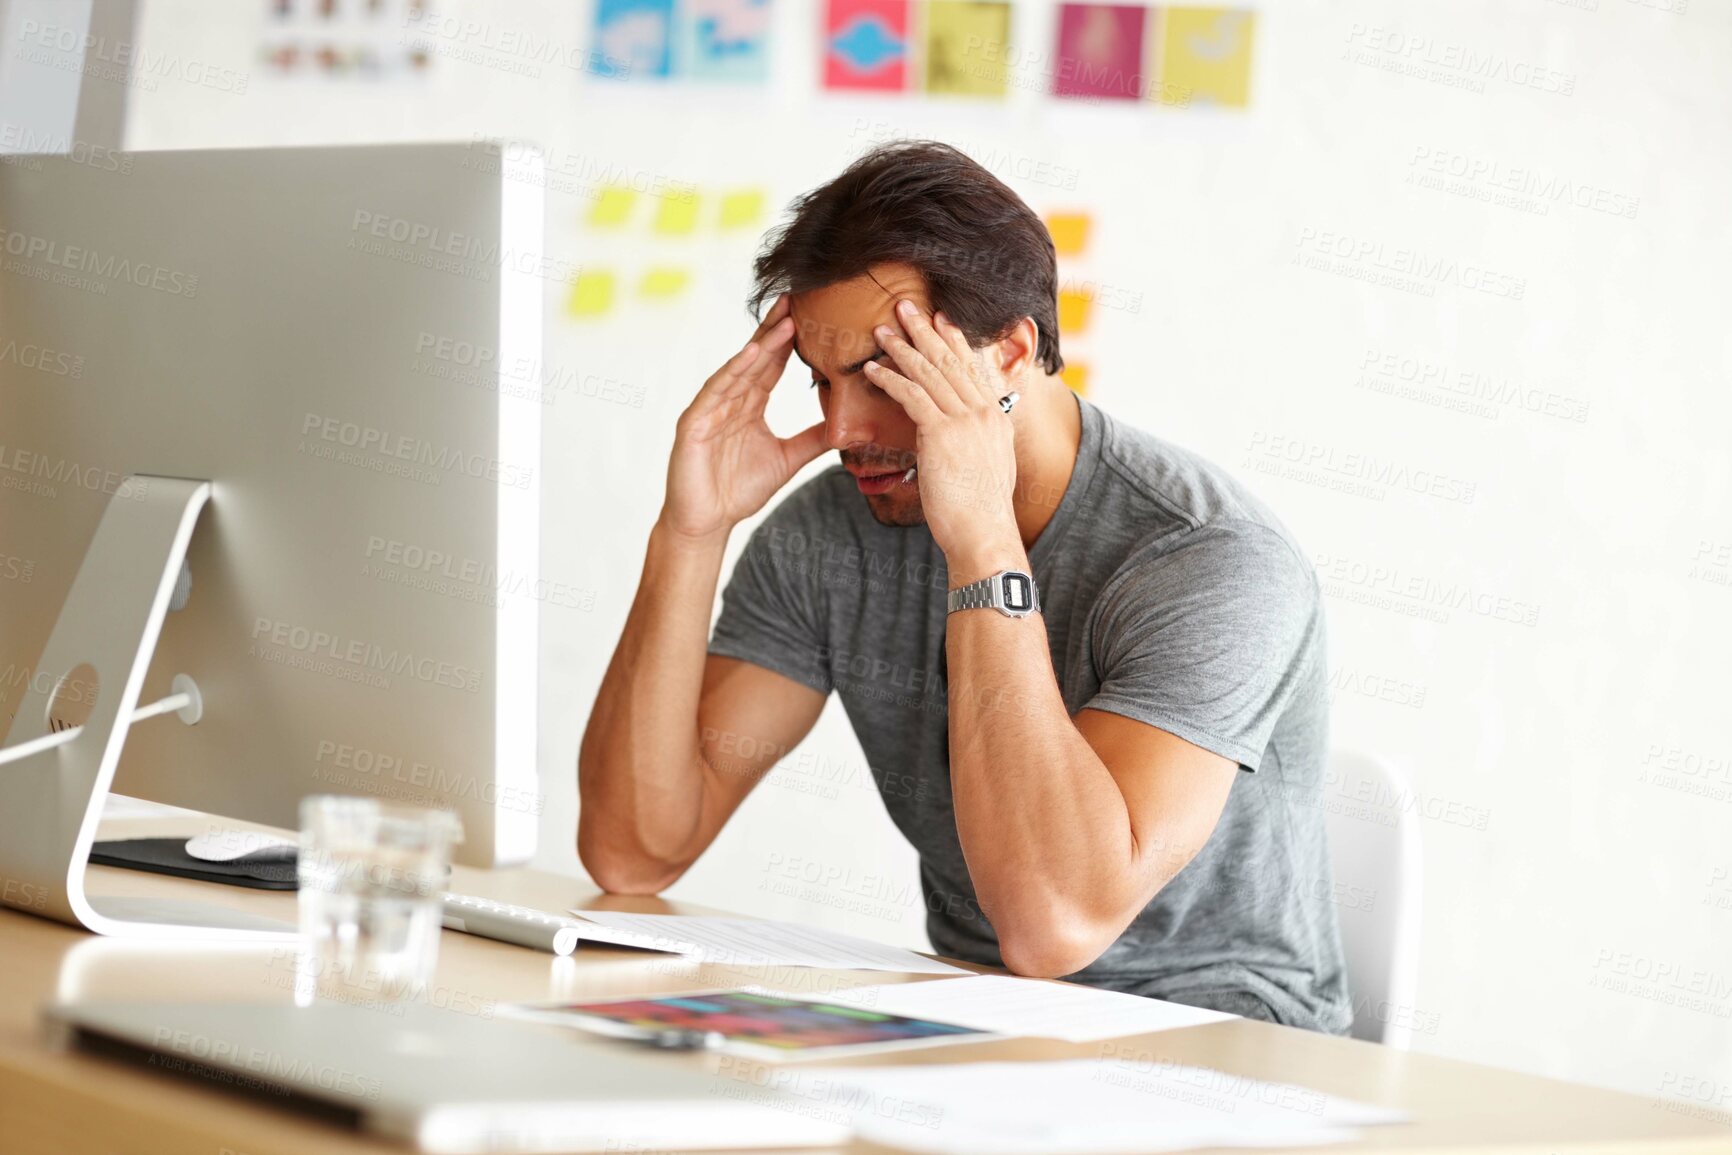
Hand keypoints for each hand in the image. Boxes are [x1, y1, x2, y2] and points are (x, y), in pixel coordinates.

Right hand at [661, 295, 827, 544]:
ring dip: (762, 345)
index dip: (790, 341)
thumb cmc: (738, 490)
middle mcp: (729, 400)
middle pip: (757, 358)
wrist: (707, 522)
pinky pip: (716, 392)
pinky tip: (751, 355)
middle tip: (798, 299)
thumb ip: (813, 440)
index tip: (812, 315)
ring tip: (784, 321)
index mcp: (749, 405)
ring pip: (739, 369)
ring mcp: (710, 409)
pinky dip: (733, 372)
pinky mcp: (693, 423)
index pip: (773, 365)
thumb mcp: (787, 459)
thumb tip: (847, 427)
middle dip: (777, 329)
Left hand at [864, 300, 1023, 569]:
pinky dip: (890, 378)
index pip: (972, 369)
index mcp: (996, 418)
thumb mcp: (987, 469)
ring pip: (929, 372)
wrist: (983, 534)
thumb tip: (962, 443)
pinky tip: (872, 368)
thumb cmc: (980, 512)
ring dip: (902, 347)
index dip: (954, 341)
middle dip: (925, 331)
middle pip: (950, 361)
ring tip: (881, 329)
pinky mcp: (942, 432)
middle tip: (904, 307)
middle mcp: (984, 411)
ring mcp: (966, 419)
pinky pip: (912, 395)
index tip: (940, 320)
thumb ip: (976, 445)